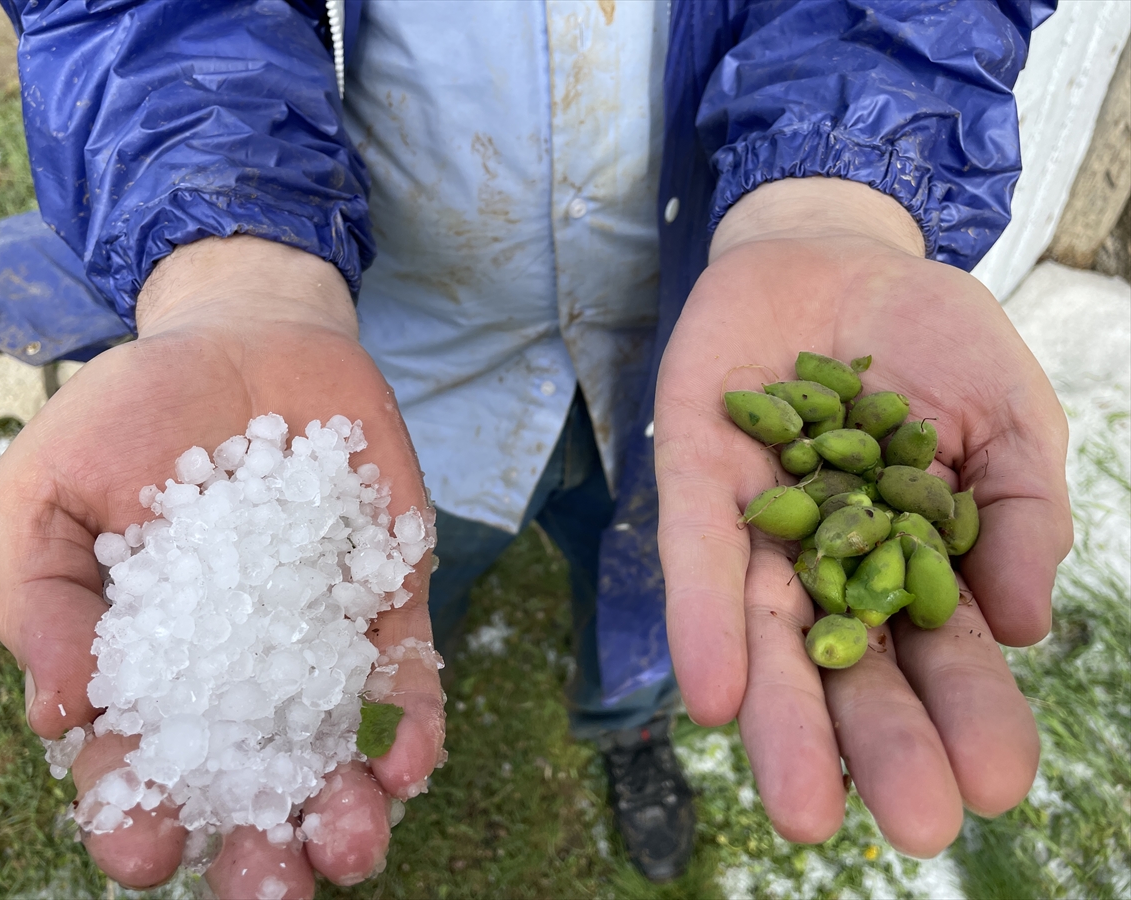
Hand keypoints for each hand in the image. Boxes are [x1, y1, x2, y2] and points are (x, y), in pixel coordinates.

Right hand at [0, 237, 444, 896]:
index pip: (138, 761)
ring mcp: (318, 640)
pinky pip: (406, 678)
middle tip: (273, 889)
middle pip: (249, 782)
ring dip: (348, 810)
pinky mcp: (386, 599)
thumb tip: (58, 717)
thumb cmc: (132, 411)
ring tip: (350, 845)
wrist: (247, 336)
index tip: (145, 850)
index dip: (135, 812)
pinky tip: (408, 758)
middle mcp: (237, 670)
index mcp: (146, 663)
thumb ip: (45, 600)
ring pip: (335, 751)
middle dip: (260, 844)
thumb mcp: (52, 490)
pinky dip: (412, 723)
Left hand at [654, 178, 1071, 855]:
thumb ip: (1015, 515)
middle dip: (877, 743)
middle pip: (851, 665)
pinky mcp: (697, 480)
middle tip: (912, 827)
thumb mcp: (1006, 418)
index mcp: (913, 558)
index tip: (994, 783)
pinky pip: (700, 558)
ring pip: (769, 633)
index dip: (968, 714)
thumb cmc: (933, 342)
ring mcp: (761, 525)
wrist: (838, 256)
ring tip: (804, 806)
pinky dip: (707, 621)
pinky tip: (719, 693)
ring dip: (785, 719)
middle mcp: (830, 560)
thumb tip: (1022, 625)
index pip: (943, 652)